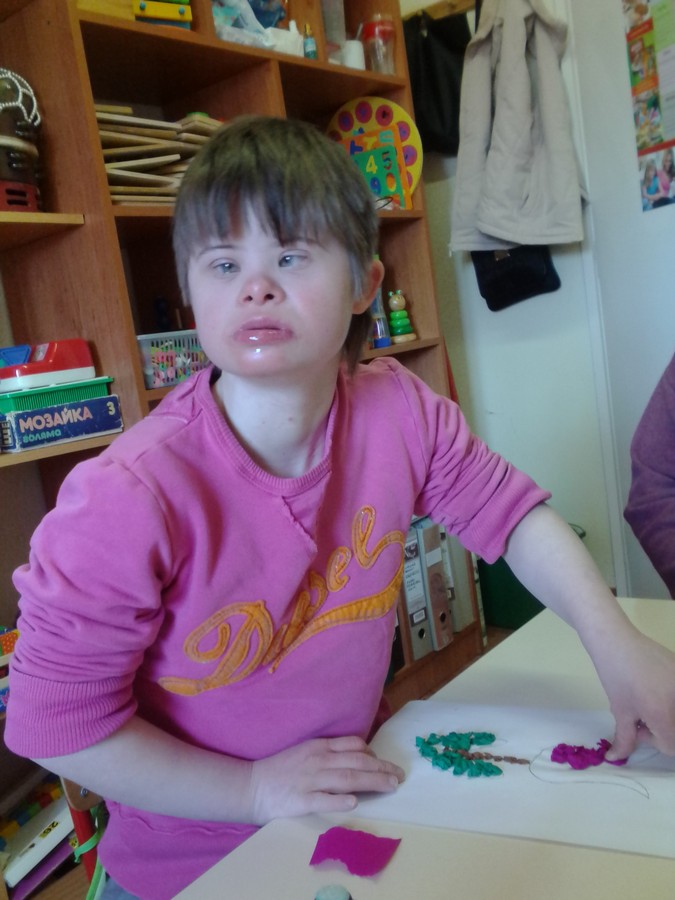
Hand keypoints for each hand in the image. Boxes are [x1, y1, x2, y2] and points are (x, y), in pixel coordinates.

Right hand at [248, 735, 403, 823]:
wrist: (250, 786)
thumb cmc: (280, 770)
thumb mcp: (305, 751)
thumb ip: (328, 753)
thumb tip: (357, 757)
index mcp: (319, 747)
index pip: (353, 745)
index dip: (373, 753)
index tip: (384, 763)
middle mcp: (318, 760)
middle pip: (356, 762)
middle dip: (381, 768)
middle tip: (400, 777)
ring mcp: (310, 780)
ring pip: (347, 778)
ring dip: (372, 781)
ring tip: (390, 786)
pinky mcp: (300, 800)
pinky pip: (323, 799)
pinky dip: (339, 800)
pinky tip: (354, 802)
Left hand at [592, 628, 674, 760]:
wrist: (617, 641)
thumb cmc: (615, 677)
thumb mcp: (620, 711)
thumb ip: (625, 740)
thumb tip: (615, 759)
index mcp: (663, 713)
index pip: (671, 746)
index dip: (653, 741)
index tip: (637, 727)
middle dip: (662, 729)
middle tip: (642, 716)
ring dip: (667, 715)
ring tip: (648, 702)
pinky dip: (670, 700)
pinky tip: (655, 689)